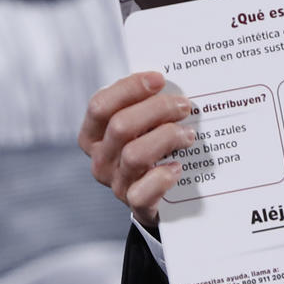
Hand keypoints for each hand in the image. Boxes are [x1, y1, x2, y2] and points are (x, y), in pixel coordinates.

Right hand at [80, 72, 194, 231]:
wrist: (159, 196)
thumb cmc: (152, 146)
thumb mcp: (143, 124)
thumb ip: (148, 103)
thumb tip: (174, 78)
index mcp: (94, 135)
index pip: (99, 105)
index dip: (130, 88)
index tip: (159, 79)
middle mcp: (100, 159)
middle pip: (120, 126)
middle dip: (157, 109)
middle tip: (185, 105)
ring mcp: (116, 183)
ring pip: (135, 154)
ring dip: (167, 138)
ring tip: (189, 134)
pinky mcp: (137, 204)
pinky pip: (144, 192)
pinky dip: (163, 177)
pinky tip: (178, 167)